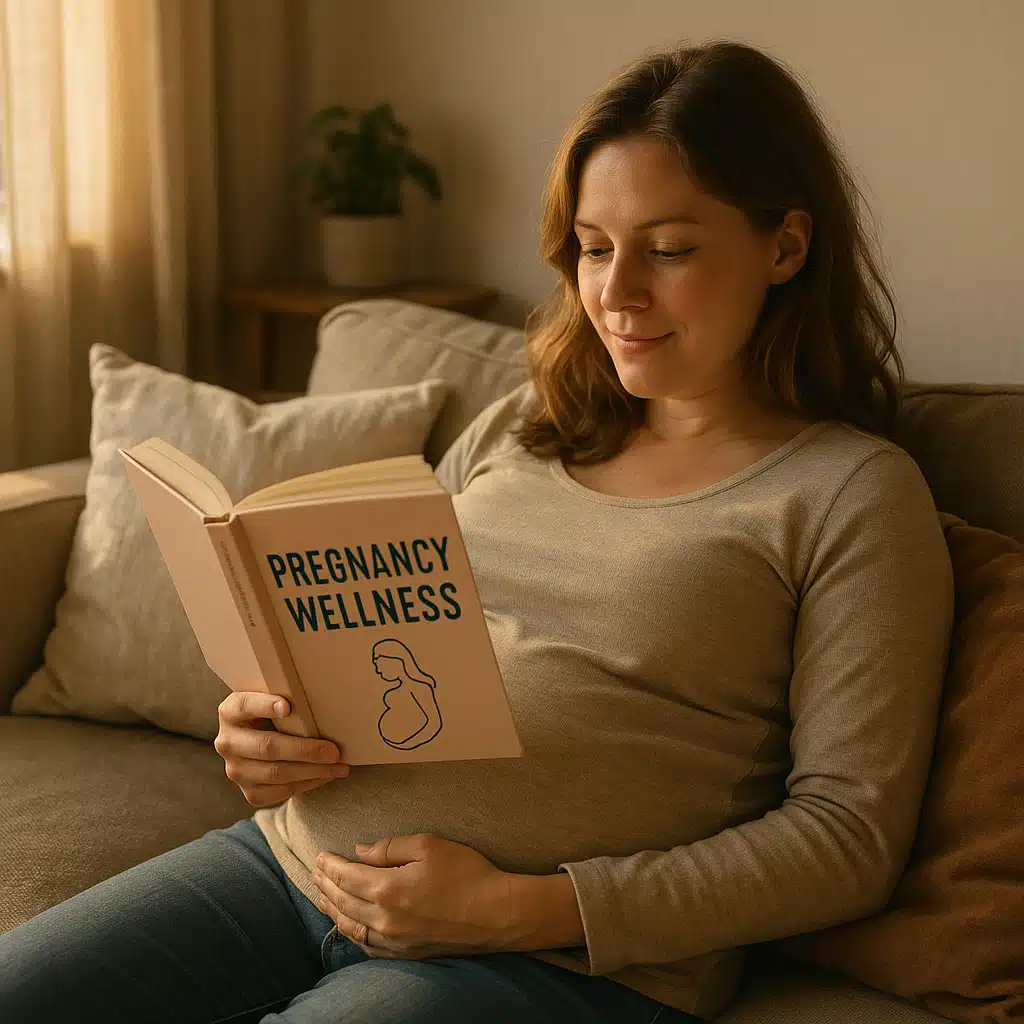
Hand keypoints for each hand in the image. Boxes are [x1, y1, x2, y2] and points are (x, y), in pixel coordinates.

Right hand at [214, 692, 351, 807]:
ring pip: (276, 773)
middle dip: (304, 750)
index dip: (265, 706)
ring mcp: (236, 770)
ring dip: (313, 771)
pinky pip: (281, 791)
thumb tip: (323, 692)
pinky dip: (308, 784)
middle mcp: (228, 742)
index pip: (245, 705)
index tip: (287, 707)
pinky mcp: (250, 792)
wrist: (263, 741)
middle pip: (267, 747)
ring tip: (339, 766)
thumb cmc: (277, 714)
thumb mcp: (274, 700)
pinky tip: (326, 776)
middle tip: (334, 751)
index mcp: (231, 711)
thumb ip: (287, 696)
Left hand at [311, 833, 511, 959]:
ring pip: (350, 927)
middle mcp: (384, 919)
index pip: (346, 876)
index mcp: (387, 889)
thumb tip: (359, 852)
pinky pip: (368, 946)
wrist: (496, 913)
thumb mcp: (428, 845)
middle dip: (325, 885)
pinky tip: (348, 925)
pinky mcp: (406, 954)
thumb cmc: (466, 873)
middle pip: (342, 902)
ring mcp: (394, 941)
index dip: (329, 865)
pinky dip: (352, 933)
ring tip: (321, 897)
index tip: (319, 856)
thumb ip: (389, 848)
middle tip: (315, 872)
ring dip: (332, 910)